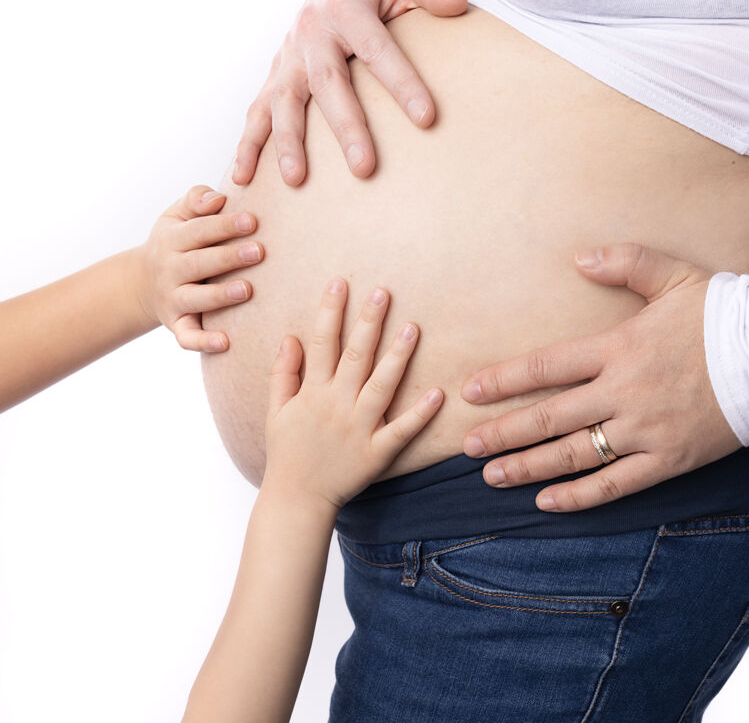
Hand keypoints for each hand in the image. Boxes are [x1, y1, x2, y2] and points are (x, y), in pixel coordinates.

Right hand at [133, 185, 263, 351]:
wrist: (143, 282)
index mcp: (171, 240)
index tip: (252, 221)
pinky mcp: (177, 324)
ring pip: (195, 299)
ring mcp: (172, 299)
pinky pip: (187, 336)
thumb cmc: (175, 242)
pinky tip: (225, 343)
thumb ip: (196, 200)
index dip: (223, 225)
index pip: (198, 231)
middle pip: (198, 263)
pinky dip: (203, 342)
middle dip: (228, 257)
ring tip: (247, 290)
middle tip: (259, 251)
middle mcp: (169, 271)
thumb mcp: (177, 216)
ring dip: (220, 296)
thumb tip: (217, 198)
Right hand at [232, 0, 468, 186]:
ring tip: (296, 180)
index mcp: (346, 5)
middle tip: (365, 169)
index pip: (377, 50)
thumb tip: (457, 3)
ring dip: (287, 142)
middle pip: (327, 83)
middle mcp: (311, 29)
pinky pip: (258, 110)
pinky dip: (248, 144)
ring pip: (283, 100)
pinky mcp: (279, 72)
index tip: (427, 118)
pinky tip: (242, 178)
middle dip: (345, 127)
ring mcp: (290, 53)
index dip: (402, 83)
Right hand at [261, 278, 443, 510]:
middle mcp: (336, 405)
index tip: (340, 282)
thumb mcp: (276, 410)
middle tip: (384, 291)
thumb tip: (289, 337)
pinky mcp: (377, 452)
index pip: (321, 342)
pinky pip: (401, 431)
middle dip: (368, 322)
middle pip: (355, 356)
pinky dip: (419, 414)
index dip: (331, 311)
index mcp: (312, 393)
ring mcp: (359, 428)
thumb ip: (282, 373)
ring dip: (397, 357)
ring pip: (381, 386)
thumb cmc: (286, 453)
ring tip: (412, 328)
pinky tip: (437, 393)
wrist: (296, 500)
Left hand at [459, 243, 742, 512]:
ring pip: (575, 455)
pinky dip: (579, 495)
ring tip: (492, 477)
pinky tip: (547, 501)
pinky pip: (616, 484)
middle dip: (504, 433)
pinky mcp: (669, 459)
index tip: (471, 392)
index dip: (505, 380)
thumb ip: (624, 262)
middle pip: (550, 417)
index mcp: (619, 347)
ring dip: (529, 466)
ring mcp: (646, 430)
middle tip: (467, 446)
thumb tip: (579, 259)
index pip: (547, 367)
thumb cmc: (723, 310)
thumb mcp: (672, 274)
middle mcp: (624, 392)